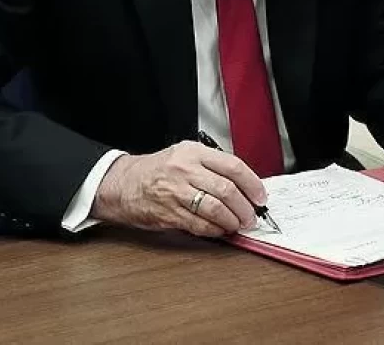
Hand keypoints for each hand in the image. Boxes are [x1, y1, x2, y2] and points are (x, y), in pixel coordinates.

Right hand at [91, 142, 266, 237]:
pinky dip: (215, 230)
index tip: (260, 196)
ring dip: (232, 221)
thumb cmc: (157, 171)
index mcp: (193, 152)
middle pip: (227, 190)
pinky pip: (200, 224)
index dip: (252, 183)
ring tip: (238, 224)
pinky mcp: (169, 213)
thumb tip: (243, 187)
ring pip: (216, 209)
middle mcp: (185, 170)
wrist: (123, 184)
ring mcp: (176, 192)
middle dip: (245, 207)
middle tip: (251, 216)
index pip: (233, 166)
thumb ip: (212, 166)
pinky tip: (220, 230)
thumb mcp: (184, 156)